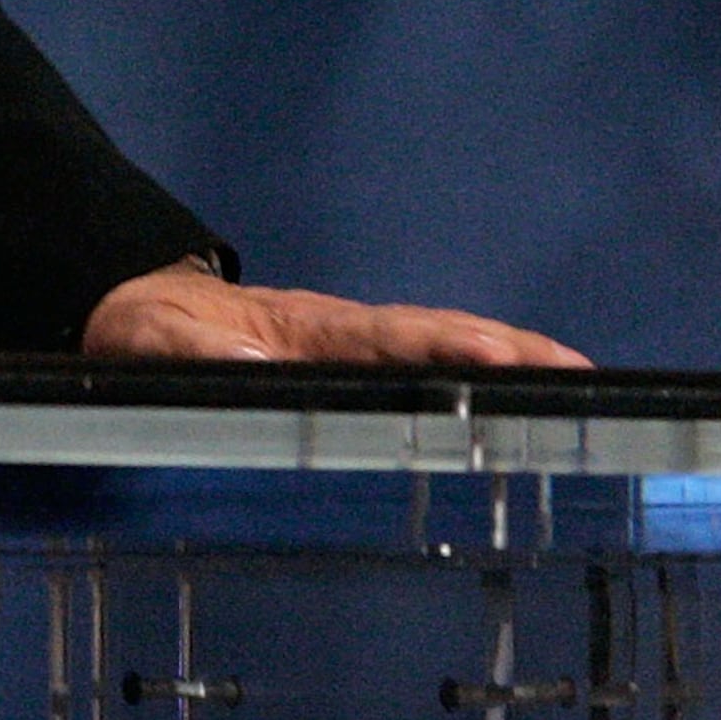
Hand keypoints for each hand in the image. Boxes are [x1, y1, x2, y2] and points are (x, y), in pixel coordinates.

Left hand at [83, 258, 590, 370]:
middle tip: (581, 374)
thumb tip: (244, 366)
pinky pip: (426, 369)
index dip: (437, 346)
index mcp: (302, 327)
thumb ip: (188, 355)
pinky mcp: (352, 370)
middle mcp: (341, 333)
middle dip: (508, 352)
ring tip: (584, 385)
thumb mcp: (146, 342)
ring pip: (443, 348)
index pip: (382, 335)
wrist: (136, 315)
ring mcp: (353, 349)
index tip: (489, 355)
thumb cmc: (143, 331)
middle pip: (437, 335)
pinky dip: (481, 378)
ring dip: (510, 364)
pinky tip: (526, 404)